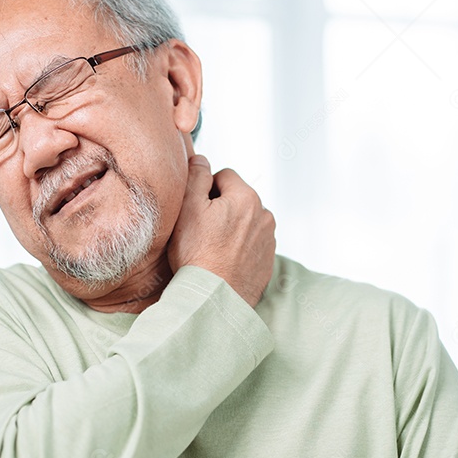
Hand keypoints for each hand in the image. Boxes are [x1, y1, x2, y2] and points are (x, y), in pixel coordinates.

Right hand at [168, 154, 275, 306]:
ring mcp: (269, 239)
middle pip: (237, 198)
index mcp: (247, 198)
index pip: (225, 175)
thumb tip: (202, 159)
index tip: (196, 210)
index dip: (206, 189)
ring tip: (212, 247)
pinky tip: (224, 259)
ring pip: (245, 220)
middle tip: (201, 230)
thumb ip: (196, 177)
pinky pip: (251, 242)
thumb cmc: (198, 255)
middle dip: (220, 207)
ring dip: (231, 226)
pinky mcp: (268, 260)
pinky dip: (239, 246)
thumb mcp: (188, 209)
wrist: (215, 298)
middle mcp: (264, 215)